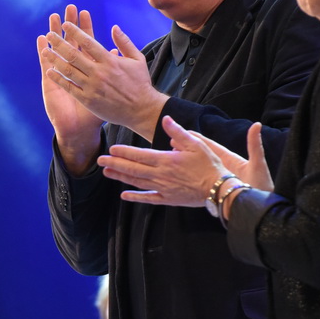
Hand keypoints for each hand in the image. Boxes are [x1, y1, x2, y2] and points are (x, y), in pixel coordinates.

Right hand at [37, 6, 102, 174]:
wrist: (81, 129)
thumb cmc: (98, 110)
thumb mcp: (109, 88)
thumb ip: (112, 68)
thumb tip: (114, 52)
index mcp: (88, 68)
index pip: (86, 43)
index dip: (85, 28)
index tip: (85, 12)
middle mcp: (73, 69)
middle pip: (71, 41)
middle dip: (69, 25)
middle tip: (68, 8)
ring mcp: (60, 74)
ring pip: (57, 49)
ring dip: (54, 34)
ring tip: (52, 18)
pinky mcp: (50, 83)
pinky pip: (46, 65)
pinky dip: (43, 52)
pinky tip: (41, 40)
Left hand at [44, 20, 168, 140]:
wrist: (141, 110)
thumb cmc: (140, 84)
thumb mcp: (137, 59)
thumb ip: (124, 43)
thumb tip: (114, 27)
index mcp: (110, 61)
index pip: (89, 42)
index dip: (75, 32)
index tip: (65, 25)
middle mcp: (99, 72)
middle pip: (74, 54)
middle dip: (60, 43)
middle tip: (50, 34)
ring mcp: (92, 86)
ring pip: (69, 70)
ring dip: (55, 59)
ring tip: (45, 51)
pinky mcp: (88, 99)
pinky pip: (70, 87)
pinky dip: (59, 79)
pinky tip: (49, 71)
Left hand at [97, 116, 271, 206]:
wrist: (219, 189)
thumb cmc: (209, 165)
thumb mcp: (196, 144)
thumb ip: (178, 132)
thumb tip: (165, 119)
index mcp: (166, 160)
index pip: (139, 155)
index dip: (124, 152)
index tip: (111, 149)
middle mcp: (160, 175)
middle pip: (133, 169)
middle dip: (115, 164)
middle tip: (99, 161)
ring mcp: (163, 188)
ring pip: (137, 183)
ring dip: (120, 178)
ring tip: (106, 173)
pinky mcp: (168, 199)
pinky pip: (148, 198)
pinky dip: (135, 197)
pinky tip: (124, 195)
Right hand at [164, 116, 272, 190]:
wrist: (259, 207)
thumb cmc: (261, 186)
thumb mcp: (257, 164)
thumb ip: (255, 145)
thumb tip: (257, 125)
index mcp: (231, 160)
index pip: (211, 146)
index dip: (198, 138)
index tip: (186, 132)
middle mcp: (223, 168)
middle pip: (201, 156)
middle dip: (187, 149)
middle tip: (171, 142)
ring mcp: (218, 179)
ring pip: (197, 168)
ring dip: (185, 163)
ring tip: (171, 157)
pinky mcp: (216, 190)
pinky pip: (199, 182)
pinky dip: (188, 178)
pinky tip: (179, 178)